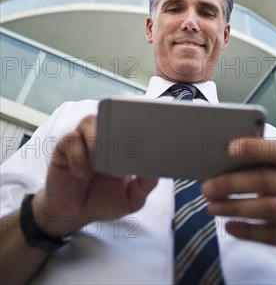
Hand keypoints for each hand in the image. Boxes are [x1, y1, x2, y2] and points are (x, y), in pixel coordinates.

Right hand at [32, 115, 157, 236]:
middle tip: (121, 152)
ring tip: (99, 164)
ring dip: (97, 141)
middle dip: (117, 131)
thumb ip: (145, 184)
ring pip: (89, 122)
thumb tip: (156, 171)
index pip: (130, 124)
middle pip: (109, 116)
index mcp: (120, 144)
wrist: (74, 214)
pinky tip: (81, 172)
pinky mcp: (63, 149)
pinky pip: (70, 140)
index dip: (137, 125)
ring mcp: (82, 141)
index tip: (143, 138)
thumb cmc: (103, 200)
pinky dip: (78, 156)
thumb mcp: (131, 198)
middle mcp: (101, 137)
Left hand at [201, 137, 275, 269]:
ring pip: (268, 207)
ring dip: (235, 207)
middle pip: (266, 180)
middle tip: (207, 188)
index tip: (229, 150)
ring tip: (212, 207)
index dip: (254, 148)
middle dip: (232, 183)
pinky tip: (230, 226)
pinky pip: (272, 234)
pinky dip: (247, 230)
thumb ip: (260, 166)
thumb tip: (221, 159)